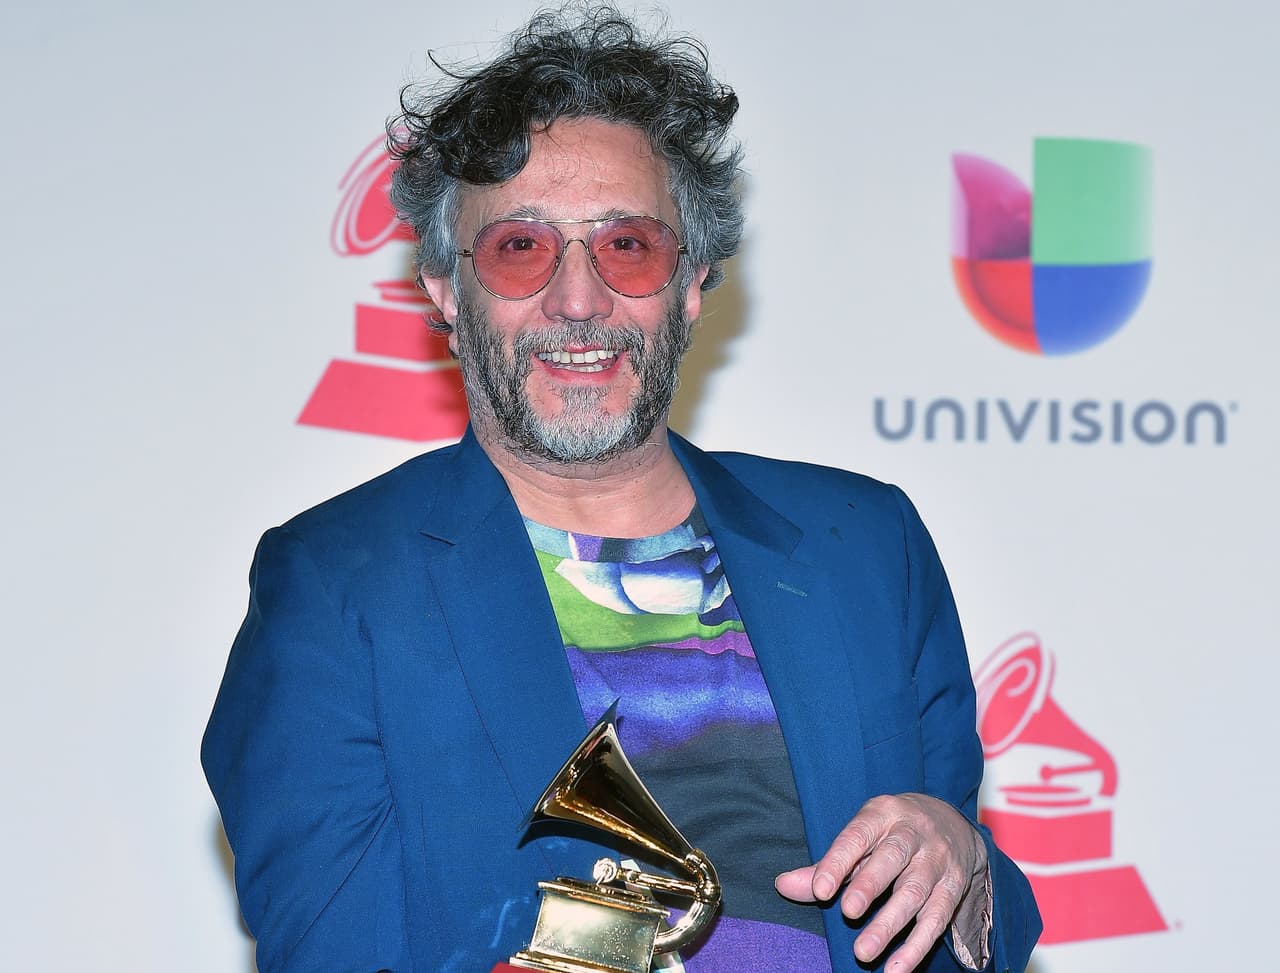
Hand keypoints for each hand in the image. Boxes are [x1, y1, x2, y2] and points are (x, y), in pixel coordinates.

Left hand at [775, 793, 988, 972]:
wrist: (952, 822)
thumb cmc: (892, 832)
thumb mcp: (861, 836)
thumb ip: (827, 864)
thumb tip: (783, 885)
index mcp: (882, 814)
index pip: (858, 835)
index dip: (838, 862)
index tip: (819, 889)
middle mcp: (913, 833)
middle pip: (892, 859)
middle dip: (869, 885)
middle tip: (847, 913)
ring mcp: (937, 860)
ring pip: (915, 892)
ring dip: (890, 924)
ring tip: (862, 952)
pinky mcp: (954, 888)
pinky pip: (937, 919)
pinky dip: (917, 946)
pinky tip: (896, 969)